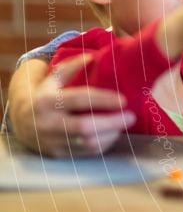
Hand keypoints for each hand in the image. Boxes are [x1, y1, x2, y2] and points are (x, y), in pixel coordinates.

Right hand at [10, 56, 135, 157]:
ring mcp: (52, 141)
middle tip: (131, 116)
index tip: (124, 100)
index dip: (104, 100)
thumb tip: (95, 56)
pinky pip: (86, 153)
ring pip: (88, 143)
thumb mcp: (54, 78)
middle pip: (85, 126)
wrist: (21, 121)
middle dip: (112, 122)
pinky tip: (112, 134)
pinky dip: (104, 144)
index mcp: (47, 100)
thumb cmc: (45, 94)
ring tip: (123, 124)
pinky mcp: (58, 154)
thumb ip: (73, 66)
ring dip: (111, 134)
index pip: (80, 99)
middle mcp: (48, 123)